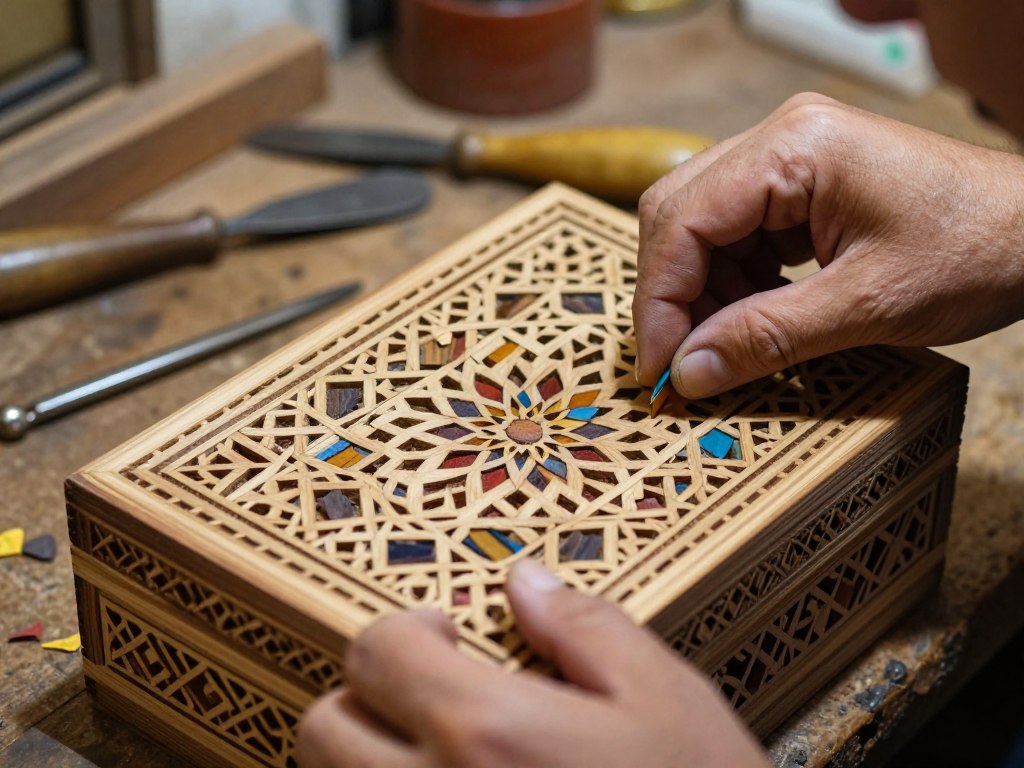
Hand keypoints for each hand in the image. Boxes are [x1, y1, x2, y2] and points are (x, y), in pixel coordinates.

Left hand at [296, 560, 768, 767]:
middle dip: (365, 697)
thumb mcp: (665, 700)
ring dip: (368, 759)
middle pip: (324, 731)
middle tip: (429, 694)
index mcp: (488, 734)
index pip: (377, 654)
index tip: (442, 635)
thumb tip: (527, 584)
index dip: (405, 630)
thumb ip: (585, 628)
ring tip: (443, 751)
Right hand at [633, 92, 1023, 396]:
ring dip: (703, 292)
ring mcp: (791, 157)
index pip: (683, 222)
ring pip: (702, 227)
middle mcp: (782, 137)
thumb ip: (766, 337)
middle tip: (679, 361)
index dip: (660, 302)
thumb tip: (688, 372)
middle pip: (678, 214)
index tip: (659, 368)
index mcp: (794, 148)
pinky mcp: (803, 182)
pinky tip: (754, 318)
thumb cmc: (978, 250)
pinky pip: (738, 233)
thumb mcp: (866, 306)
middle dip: (672, 294)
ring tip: (726, 345)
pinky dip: (734, 283)